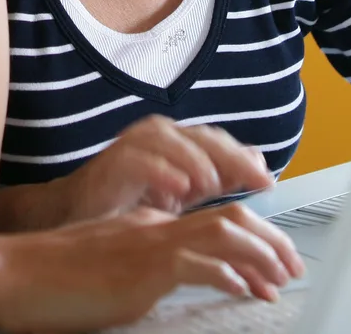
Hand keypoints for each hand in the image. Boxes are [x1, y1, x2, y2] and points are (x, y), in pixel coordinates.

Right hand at [0, 203, 305, 333]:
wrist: (17, 276)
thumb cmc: (54, 282)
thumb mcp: (110, 270)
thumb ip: (143, 271)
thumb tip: (172, 283)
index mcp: (147, 224)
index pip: (212, 221)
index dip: (251, 242)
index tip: (271, 268)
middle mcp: (154, 225)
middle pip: (229, 217)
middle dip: (270, 240)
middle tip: (293, 267)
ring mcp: (150, 242)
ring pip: (225, 231)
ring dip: (262, 253)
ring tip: (281, 277)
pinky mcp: (143, 266)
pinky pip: (199, 260)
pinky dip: (228, 272)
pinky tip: (243, 289)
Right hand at [57, 116, 274, 222]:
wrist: (81, 215)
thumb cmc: (131, 202)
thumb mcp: (184, 191)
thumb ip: (218, 177)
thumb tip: (257, 166)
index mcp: (177, 141)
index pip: (218, 142)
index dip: (244, 159)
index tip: (269, 181)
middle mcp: (158, 135)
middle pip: (201, 137)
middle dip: (231, 159)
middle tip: (253, 181)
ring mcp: (134, 145)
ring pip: (173, 142)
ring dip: (196, 163)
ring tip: (213, 186)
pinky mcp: (113, 162)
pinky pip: (140, 160)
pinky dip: (162, 173)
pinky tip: (178, 190)